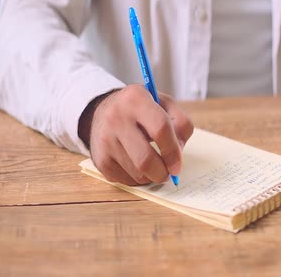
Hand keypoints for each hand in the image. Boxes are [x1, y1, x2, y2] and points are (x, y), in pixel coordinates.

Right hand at [78, 85, 193, 184]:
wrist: (104, 111)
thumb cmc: (141, 110)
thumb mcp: (164, 104)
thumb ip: (181, 123)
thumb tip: (179, 152)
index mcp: (136, 99)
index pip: (161, 129)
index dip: (173, 151)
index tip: (178, 165)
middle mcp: (117, 118)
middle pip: (145, 159)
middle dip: (162, 172)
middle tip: (168, 173)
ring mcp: (105, 139)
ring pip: (137, 173)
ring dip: (151, 176)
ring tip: (153, 165)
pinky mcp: (100, 158)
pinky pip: (125, 180)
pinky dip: (137, 179)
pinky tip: (137, 165)